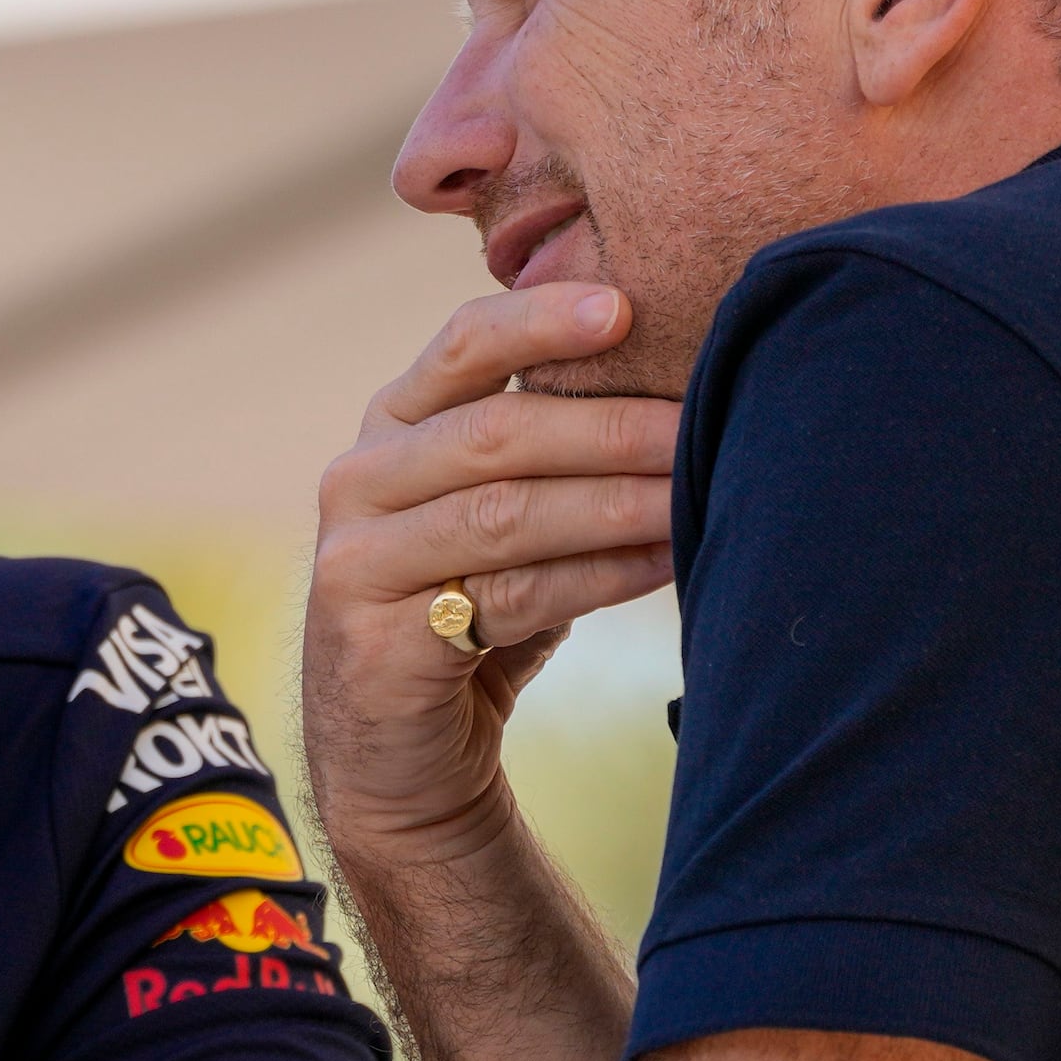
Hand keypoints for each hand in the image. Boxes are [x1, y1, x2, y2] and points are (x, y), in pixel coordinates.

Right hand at [301, 285, 682, 866]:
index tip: (626, 305)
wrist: (398, 755)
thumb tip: (697, 379)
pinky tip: (664, 560)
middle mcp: (359, 481)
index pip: (462, 345)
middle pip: (494, 434)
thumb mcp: (498, 509)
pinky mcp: (375, 643)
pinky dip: (598, 576)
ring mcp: (356, 563)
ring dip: (616, 502)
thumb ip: (553, 447)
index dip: (540, 320)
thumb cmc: (475, 607)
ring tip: (700, 491)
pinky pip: (506, 597)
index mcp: (393, 425)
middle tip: (705, 419)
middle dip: (611, 426)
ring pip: (503, 515)